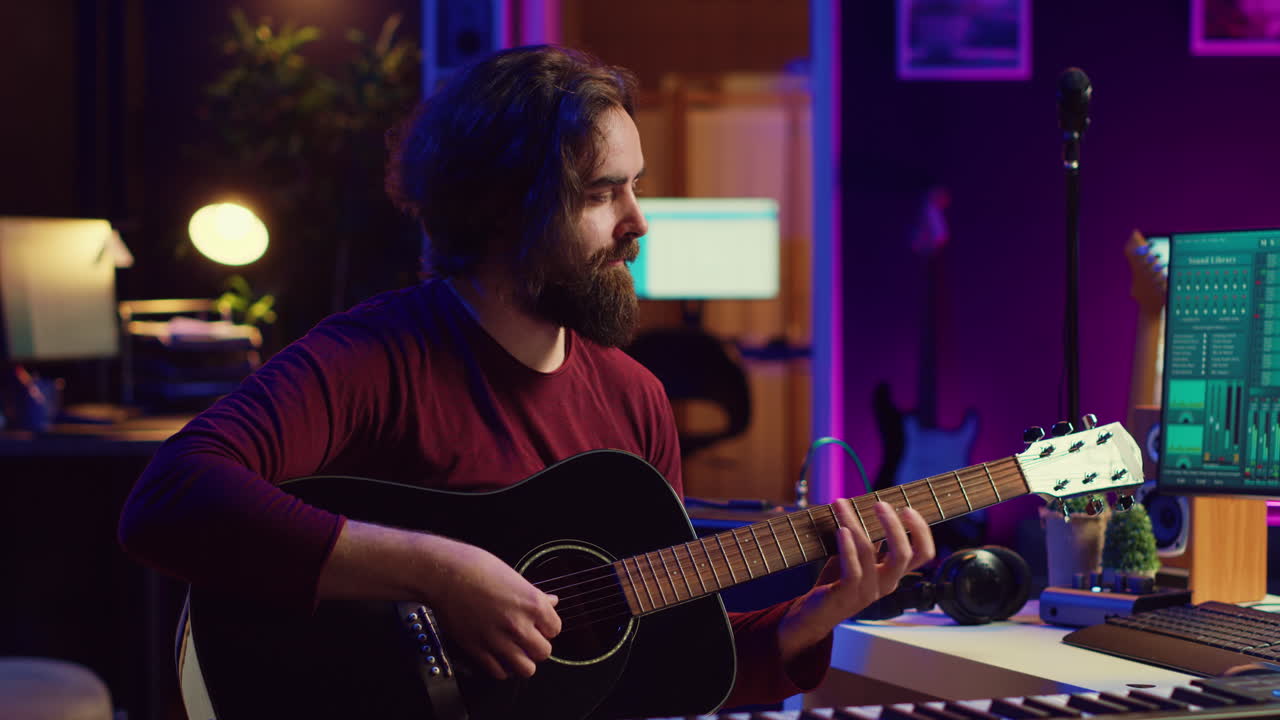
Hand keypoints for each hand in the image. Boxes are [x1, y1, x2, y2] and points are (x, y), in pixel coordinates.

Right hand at [426, 538, 561, 679]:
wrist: (445, 574)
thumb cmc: (477, 568)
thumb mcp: (513, 577)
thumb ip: (535, 596)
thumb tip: (551, 602)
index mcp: (532, 604)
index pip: (555, 629)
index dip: (546, 626)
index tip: (538, 624)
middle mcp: (519, 626)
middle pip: (544, 652)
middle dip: (537, 645)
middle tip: (527, 638)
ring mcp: (498, 641)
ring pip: (526, 669)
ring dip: (523, 661)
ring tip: (516, 651)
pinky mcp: (478, 650)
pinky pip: (500, 672)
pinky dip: (502, 668)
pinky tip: (499, 656)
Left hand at [777, 499, 934, 661]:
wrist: (814, 614)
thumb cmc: (836, 581)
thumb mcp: (858, 558)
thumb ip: (870, 540)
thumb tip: (872, 509)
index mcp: (893, 574)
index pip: (923, 554)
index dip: (921, 531)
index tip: (908, 508)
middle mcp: (886, 583)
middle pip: (904, 554)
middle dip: (894, 525)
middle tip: (880, 504)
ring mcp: (867, 591)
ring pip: (870, 553)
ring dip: (855, 523)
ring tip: (842, 504)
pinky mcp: (846, 594)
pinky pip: (852, 569)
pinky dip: (847, 547)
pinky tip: (841, 530)